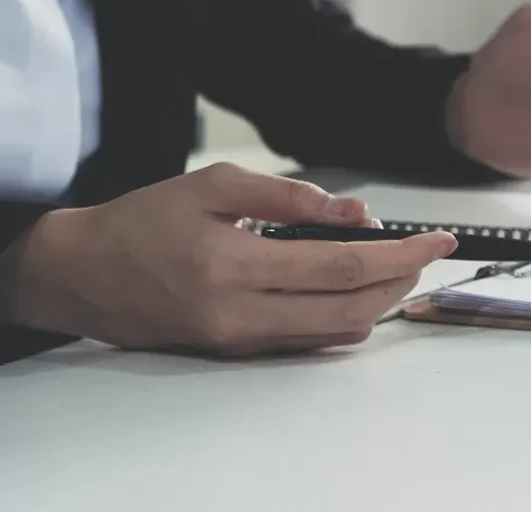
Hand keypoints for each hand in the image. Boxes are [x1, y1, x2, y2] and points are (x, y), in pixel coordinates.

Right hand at [0, 164, 455, 355]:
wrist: (83, 274)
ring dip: (378, 301)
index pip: (342, 267)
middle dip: (401, 281)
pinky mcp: (236, 352)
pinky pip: (308, 341)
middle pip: (350, 309)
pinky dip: (344, 315)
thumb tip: (354, 212)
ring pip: (335, 332)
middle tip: (425, 252)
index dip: (400, 254)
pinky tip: (356, 288)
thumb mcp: (212, 185)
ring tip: (397, 265)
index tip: (439, 239)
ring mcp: (239, 340)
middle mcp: (240, 314)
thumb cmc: (145, 221)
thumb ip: (289, 195)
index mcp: (233, 265)